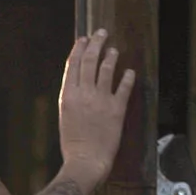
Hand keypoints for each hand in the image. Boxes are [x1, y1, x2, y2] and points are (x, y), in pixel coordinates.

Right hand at [58, 30, 135, 184]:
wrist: (86, 161)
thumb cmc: (73, 144)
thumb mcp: (65, 116)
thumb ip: (72, 98)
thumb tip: (78, 84)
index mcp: (68, 95)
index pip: (73, 64)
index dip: (79, 49)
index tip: (83, 39)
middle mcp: (84, 93)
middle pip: (90, 60)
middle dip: (96, 43)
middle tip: (101, 33)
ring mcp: (101, 100)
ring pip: (107, 69)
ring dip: (111, 56)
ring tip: (114, 50)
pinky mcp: (116, 108)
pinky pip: (124, 87)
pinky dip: (128, 77)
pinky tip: (130, 71)